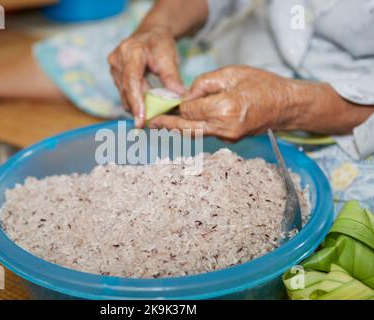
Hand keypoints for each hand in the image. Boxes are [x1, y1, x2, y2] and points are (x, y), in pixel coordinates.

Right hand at [108, 27, 184, 126]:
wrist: (149, 34)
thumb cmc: (160, 43)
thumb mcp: (169, 56)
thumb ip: (172, 77)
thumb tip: (179, 98)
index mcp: (131, 51)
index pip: (132, 80)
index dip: (137, 102)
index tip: (141, 120)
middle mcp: (117, 60)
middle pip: (127, 91)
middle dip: (140, 108)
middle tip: (152, 124)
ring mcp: (113, 69)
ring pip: (125, 95)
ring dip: (138, 106)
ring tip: (153, 114)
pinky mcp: (114, 76)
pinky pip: (124, 94)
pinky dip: (136, 101)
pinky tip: (146, 106)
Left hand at [148, 66, 301, 140]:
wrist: (286, 105)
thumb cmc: (263, 84)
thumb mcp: (231, 73)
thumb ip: (204, 83)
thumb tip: (186, 95)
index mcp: (225, 108)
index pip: (189, 110)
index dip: (177, 106)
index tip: (166, 102)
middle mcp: (224, 127)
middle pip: (187, 129)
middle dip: (167, 125)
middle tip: (150, 123)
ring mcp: (228, 137)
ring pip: (195, 135)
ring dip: (178, 130)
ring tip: (161, 125)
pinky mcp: (230, 139)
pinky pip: (206, 134)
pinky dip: (193, 129)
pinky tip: (182, 125)